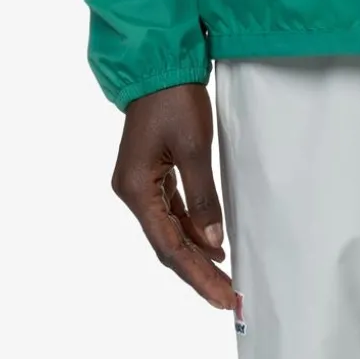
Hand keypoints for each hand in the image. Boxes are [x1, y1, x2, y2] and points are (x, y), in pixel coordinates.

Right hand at [111, 83, 235, 308]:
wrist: (160, 64)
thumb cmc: (174, 99)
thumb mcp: (194, 146)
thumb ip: (203, 197)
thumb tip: (214, 241)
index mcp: (136, 190)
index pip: (169, 246)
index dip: (196, 273)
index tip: (221, 294)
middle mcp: (133, 193)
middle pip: (167, 245)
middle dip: (197, 272)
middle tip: (226, 296)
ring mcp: (141, 185)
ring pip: (169, 231)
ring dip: (195, 253)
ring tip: (223, 277)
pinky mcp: (152, 174)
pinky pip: (171, 212)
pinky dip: (191, 229)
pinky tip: (210, 243)